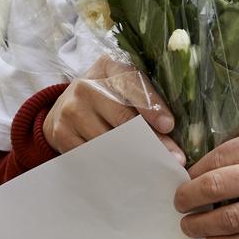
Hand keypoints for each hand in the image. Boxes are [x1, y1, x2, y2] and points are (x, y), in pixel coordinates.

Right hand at [43, 55, 180, 156]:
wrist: (65, 107)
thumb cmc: (107, 96)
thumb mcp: (122, 85)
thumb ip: (146, 96)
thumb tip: (175, 129)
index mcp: (107, 66)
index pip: (131, 83)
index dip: (151, 105)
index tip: (168, 125)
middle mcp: (86, 86)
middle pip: (122, 116)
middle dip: (151, 139)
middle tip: (172, 157)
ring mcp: (71, 110)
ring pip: (109, 140)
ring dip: (134, 157)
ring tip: (155, 168)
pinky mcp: (62, 134)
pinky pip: (93, 155)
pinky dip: (112, 166)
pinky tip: (128, 172)